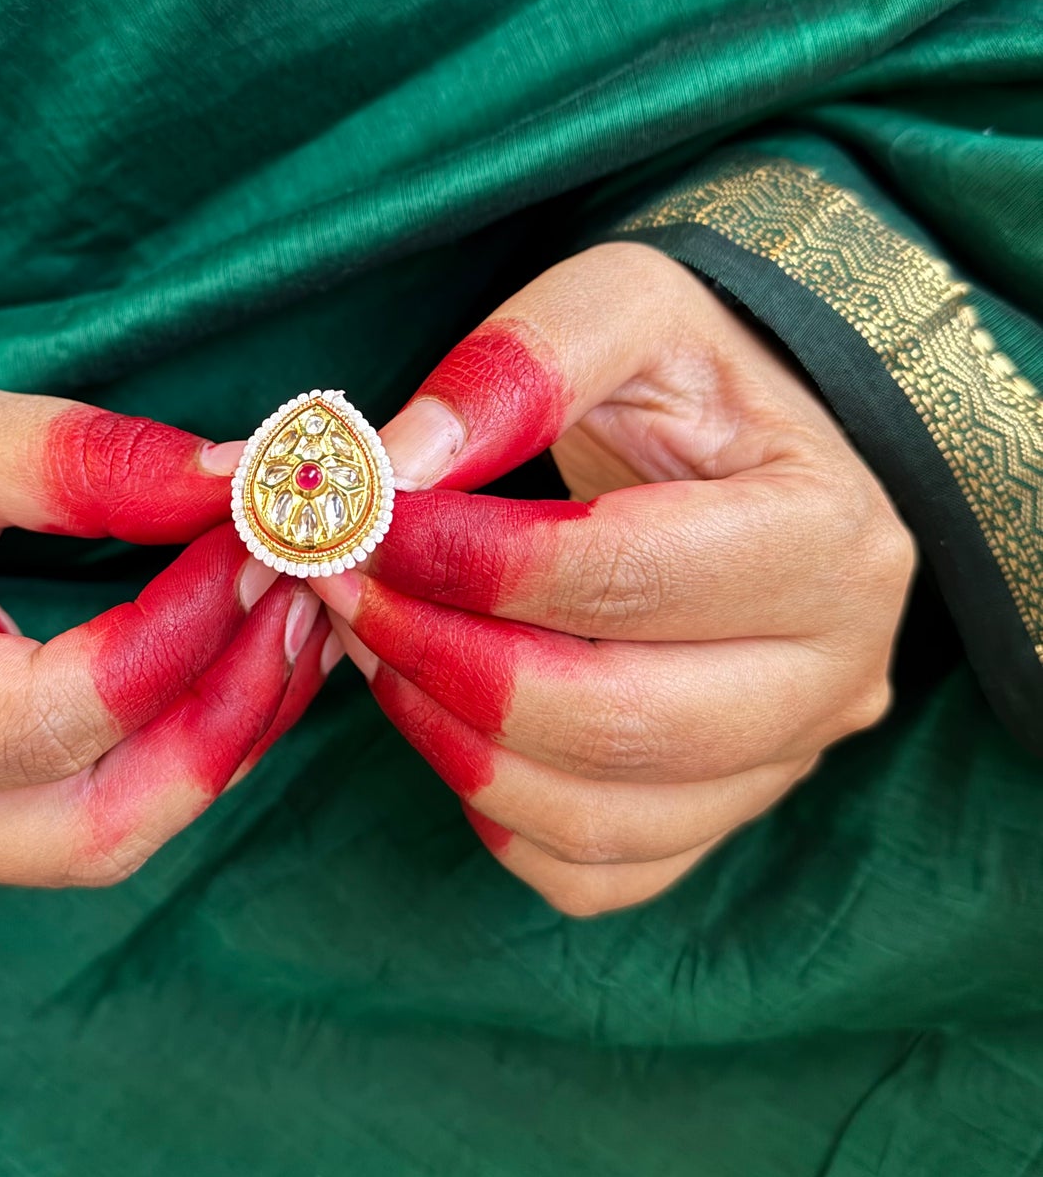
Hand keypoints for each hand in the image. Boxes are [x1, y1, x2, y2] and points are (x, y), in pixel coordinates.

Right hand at [0, 334, 324, 883]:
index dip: (173, 638)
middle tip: (300, 604)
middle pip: (84, 828)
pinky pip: (82, 800)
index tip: (253, 541)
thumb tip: (237, 477)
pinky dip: (174, 739)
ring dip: (214, 741)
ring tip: (292, 625)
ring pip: (96, 834)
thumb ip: (76, 460)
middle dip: (219, 726)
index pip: (40, 720)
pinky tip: (235, 654)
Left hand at [311, 242, 915, 915]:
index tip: (356, 519)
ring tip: (370, 640)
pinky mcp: (726, 813)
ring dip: (446, 739)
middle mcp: (836, 670)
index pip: (621, 577)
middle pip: (615, 720)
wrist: (753, 440)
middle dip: (441, 657)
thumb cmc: (689, 369)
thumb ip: (515, 368)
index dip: (462, 559)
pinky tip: (439, 716)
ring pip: (598, 819)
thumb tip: (387, 469)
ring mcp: (787, 761)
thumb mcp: (622, 305)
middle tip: (340, 586)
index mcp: (828, 534)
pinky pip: (596, 872)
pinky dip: (494, 813)